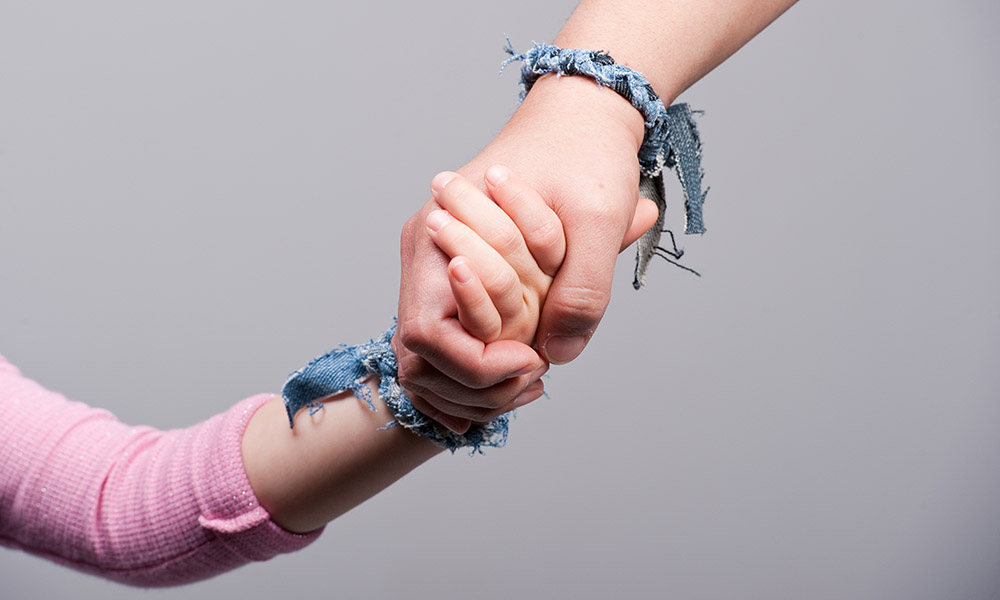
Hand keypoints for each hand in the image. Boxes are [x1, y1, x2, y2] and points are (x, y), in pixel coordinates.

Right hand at [394, 75, 657, 423]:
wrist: (581, 111)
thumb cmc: (585, 155)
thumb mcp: (597, 220)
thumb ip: (582, 290)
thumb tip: (556, 356)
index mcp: (438, 236)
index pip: (428, 335)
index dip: (476, 364)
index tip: (533, 361)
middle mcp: (426, 253)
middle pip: (423, 354)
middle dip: (477, 383)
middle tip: (535, 380)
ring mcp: (436, 264)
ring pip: (434, 355)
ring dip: (478, 382)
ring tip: (532, 380)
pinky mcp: (455, 274)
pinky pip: (452, 338)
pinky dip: (481, 365)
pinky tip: (522, 372)